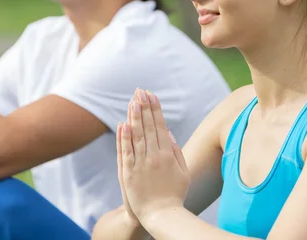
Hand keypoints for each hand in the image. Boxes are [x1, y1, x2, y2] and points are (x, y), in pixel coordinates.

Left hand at [120, 89, 189, 223]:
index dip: (155, 109)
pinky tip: (123, 124)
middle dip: (144, 107)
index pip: (160, 126)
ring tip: (133, 101)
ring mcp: (141, 164)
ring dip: (134, 117)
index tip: (151, 95)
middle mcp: (155, 156)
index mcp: (168, 154)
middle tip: (140, 91)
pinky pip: (126, 152)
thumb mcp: (183, 172)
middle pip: (148, 127)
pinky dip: (124, 137)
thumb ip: (176, 151)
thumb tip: (167, 132)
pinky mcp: (129, 173)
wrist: (161, 216)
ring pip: (137, 136)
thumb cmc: (174, 194)